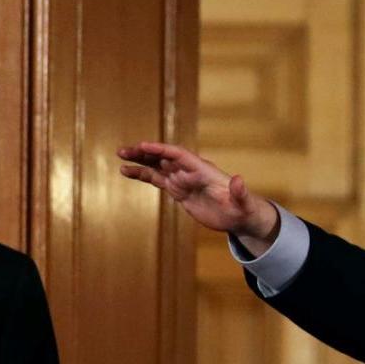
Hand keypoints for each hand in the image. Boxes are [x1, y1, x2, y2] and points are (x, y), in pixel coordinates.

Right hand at [117, 141, 281, 248]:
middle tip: (125, 150)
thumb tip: (239, 180)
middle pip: (164, 157)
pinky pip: (157, 179)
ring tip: (121, 159)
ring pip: (157, 166)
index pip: (180, 155)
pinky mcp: (178, 190)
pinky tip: (127, 172)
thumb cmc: (243, 208)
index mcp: (203, 170)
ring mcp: (183, 180)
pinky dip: (142, 175)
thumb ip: (240, 192)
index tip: (144, 146)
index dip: (162, 150)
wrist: (240, 216)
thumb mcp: (243, 202)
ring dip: (140, 162)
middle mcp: (190, 171)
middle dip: (145, 153)